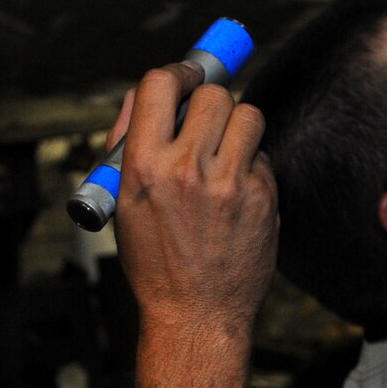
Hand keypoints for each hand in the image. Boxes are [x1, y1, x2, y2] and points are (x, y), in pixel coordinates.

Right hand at [109, 61, 277, 343]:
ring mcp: (230, 183)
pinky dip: (251, 167)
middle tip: (206, 122)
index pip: (161, 85)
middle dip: (211, 102)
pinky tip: (235, 196)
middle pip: (214, 94)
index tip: (185, 75)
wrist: (195, 315)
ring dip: (238, 127)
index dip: (175, 73)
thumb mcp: (123, 202)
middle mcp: (187, 169)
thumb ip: (127, 143)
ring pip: (249, 116)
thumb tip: (138, 95)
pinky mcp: (263, 197)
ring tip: (224, 155)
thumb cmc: (154, 260)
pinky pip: (263, 157)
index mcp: (144, 165)